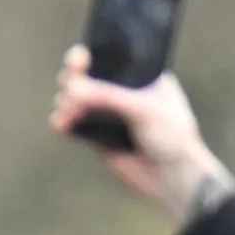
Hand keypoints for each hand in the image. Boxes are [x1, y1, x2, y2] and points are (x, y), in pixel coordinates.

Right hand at [48, 47, 227, 224]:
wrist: (175, 178)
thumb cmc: (172, 136)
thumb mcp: (144, 109)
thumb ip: (109, 97)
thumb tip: (73, 88)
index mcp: (139, 74)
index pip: (108, 57)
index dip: (89, 56)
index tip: (79, 60)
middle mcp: (121, 90)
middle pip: (86, 75)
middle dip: (72, 78)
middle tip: (70, 87)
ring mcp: (109, 114)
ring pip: (76, 99)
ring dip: (65, 101)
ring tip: (68, 112)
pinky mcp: (98, 137)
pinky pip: (75, 125)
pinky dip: (63, 122)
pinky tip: (60, 124)